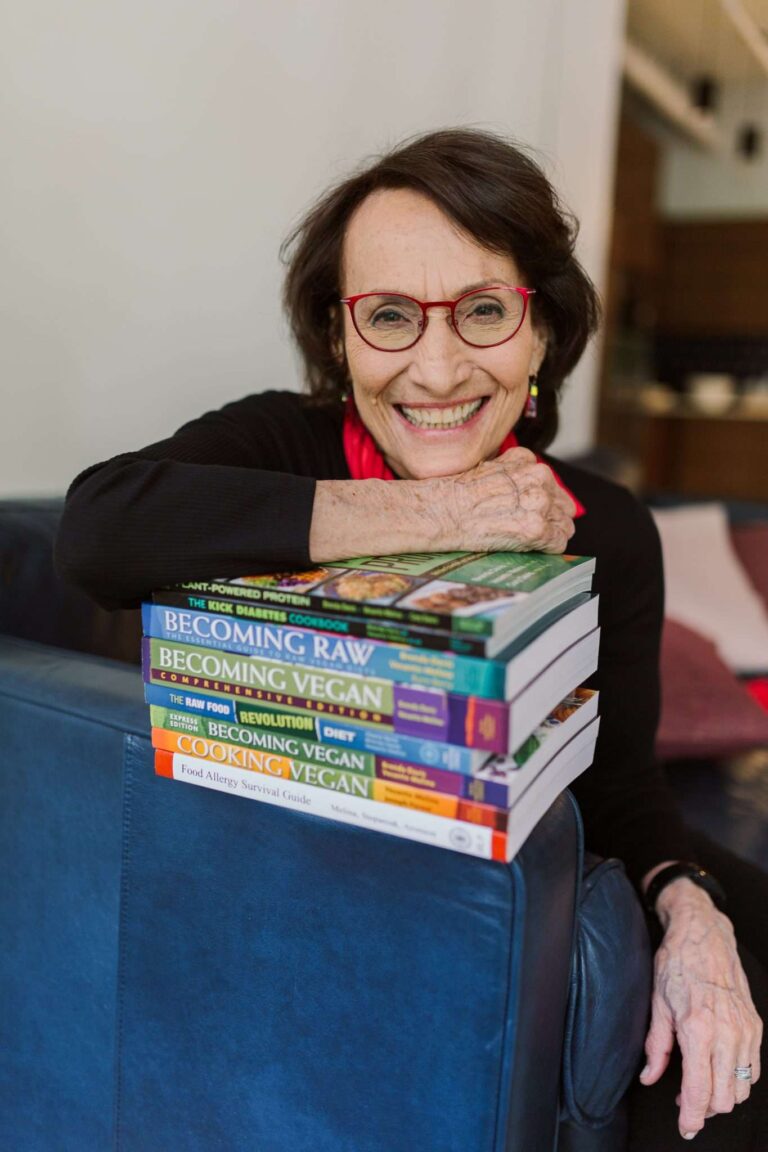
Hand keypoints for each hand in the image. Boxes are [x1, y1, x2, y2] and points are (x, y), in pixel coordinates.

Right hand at [439, 447, 575, 553]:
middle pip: (564, 505)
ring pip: (564, 525)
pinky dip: (547, 549)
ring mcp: (539, 505)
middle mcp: (540, 480)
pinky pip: (557, 543)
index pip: (553, 487)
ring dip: (550, 534)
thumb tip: (529, 488)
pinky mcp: (536, 529)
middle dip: (551, 518)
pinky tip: (529, 547)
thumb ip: (517, 472)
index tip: (531, 512)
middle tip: (529, 528)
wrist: (444, 511)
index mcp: (531, 464)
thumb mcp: (492, 466)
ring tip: (528, 539)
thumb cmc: (460, 493)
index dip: (544, 503)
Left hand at [640, 880, 762, 1139]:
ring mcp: (745, 1030)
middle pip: (724, 1098)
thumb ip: (656, 1046)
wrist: (704, 934)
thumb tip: (650, 1077)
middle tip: (685, 1102)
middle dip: (705, 1108)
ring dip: (723, 1095)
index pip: (699, 1090)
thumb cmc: (677, 963)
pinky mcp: (755, 1026)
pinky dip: (738, 1079)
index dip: (692, 1117)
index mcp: (697, 1029)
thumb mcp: (657, 1003)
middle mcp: (727, 1033)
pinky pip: (753, 1069)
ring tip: (700, 1084)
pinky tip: (718, 1069)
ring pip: (742, 1088)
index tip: (685, 1128)